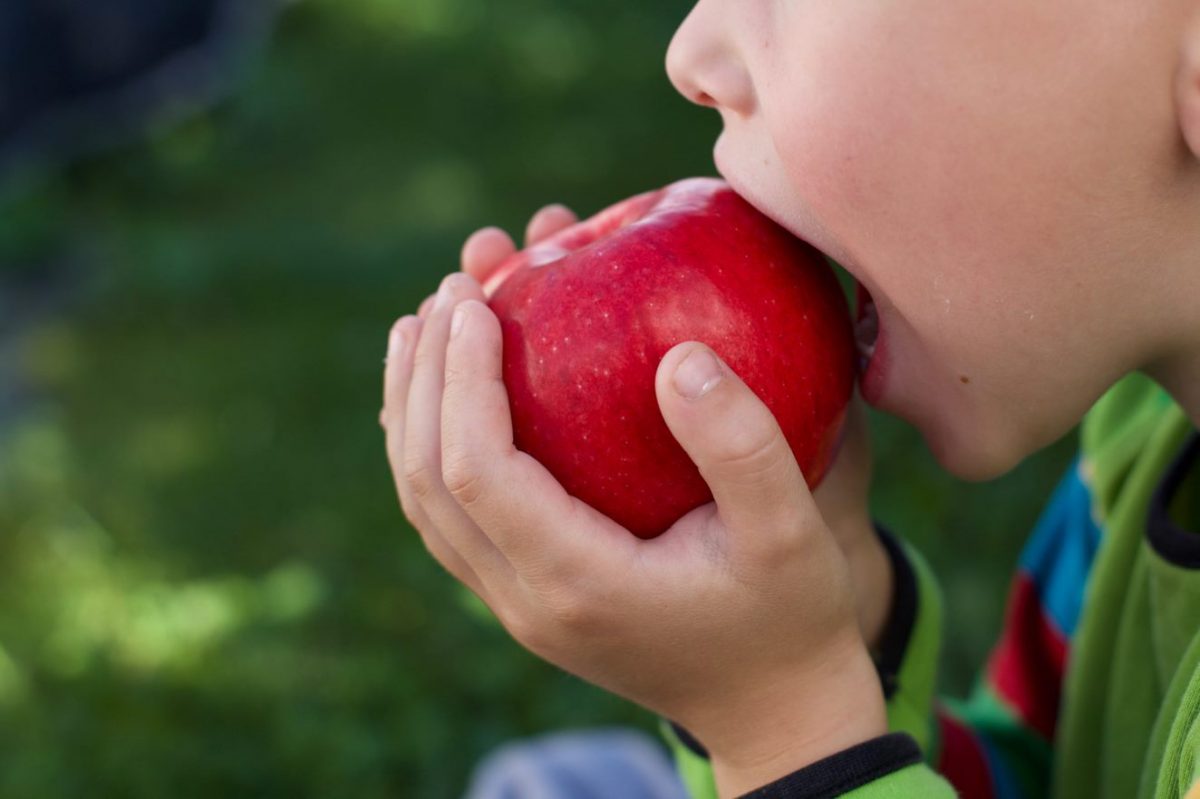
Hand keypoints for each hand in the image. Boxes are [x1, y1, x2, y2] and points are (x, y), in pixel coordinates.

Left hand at [422, 204, 893, 654]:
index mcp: (579, 581)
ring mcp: (516, 607)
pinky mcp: (525, 599)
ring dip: (412, 410)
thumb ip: (743, 446)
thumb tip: (681, 355)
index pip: (479, 469)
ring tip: (421, 327)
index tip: (477, 298)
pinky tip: (446, 398)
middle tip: (448, 289)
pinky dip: (432, 447)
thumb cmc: (788, 617)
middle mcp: (527, 601)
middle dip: (423, 378)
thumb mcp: (793, 531)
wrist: (769, 707)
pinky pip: (450, 517)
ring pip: (424, 503)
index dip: (463, 376)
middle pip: (428, 481)